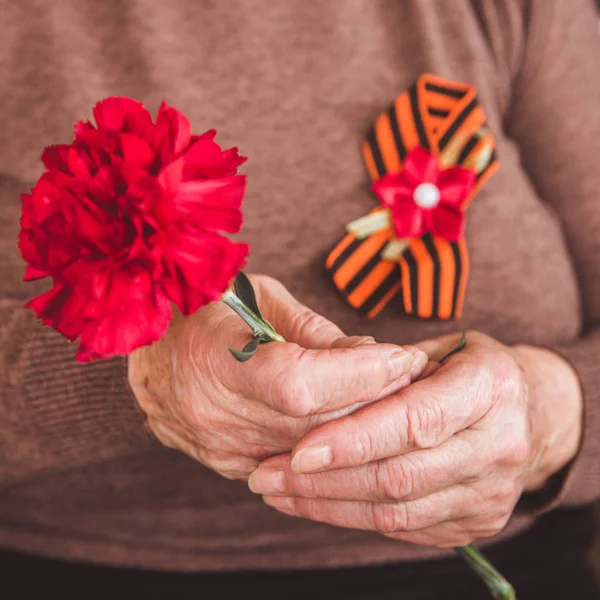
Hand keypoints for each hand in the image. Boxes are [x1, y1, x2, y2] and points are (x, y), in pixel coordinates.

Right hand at [128, 275, 425, 479]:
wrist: (149, 346)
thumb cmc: (205, 307)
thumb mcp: (257, 298)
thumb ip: (313, 332)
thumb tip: (370, 358)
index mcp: (213, 359)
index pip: (299, 383)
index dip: (358, 375)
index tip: (403, 358)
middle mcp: (213, 416)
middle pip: (315, 425)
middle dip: (375, 399)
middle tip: (414, 374)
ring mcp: (219, 448)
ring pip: (312, 452)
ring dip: (361, 425)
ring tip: (395, 395)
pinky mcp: (228, 464)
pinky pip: (294, 464)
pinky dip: (330, 444)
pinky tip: (357, 421)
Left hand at [251, 331, 581, 546]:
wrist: (529, 412)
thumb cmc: (470, 368)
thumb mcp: (441, 346)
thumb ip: (388, 362)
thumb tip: (320, 376)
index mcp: (492, 385)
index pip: (414, 419)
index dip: (353, 438)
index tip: (297, 450)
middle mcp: (501, 444)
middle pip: (401, 474)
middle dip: (325, 481)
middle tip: (267, 475)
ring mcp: (493, 493)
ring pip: (397, 511)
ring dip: (328, 505)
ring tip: (276, 491)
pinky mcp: (478, 523)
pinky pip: (404, 529)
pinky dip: (351, 517)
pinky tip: (312, 503)